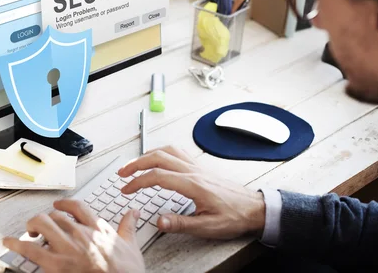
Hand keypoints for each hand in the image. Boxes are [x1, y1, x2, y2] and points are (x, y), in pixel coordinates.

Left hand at [3, 199, 144, 272]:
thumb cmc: (127, 272)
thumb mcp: (131, 246)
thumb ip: (128, 227)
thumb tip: (133, 213)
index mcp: (97, 228)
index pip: (76, 206)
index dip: (64, 204)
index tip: (58, 205)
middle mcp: (80, 233)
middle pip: (55, 215)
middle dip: (46, 219)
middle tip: (41, 226)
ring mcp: (67, 248)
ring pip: (42, 224)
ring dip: (32, 226)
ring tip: (29, 232)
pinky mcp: (56, 264)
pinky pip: (31, 249)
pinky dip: (16, 244)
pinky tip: (8, 242)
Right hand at [117, 146, 264, 239]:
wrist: (254, 208)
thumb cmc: (234, 216)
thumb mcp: (208, 226)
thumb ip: (181, 223)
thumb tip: (159, 221)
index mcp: (192, 184)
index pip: (157, 176)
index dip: (137, 182)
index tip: (126, 189)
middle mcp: (193, 171)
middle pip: (158, 157)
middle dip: (136, 163)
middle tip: (122, 173)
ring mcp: (197, 166)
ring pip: (167, 151)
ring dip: (147, 155)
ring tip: (135, 164)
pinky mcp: (200, 167)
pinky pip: (177, 152)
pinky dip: (162, 152)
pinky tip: (158, 158)